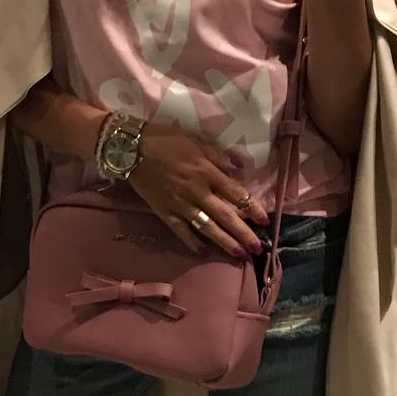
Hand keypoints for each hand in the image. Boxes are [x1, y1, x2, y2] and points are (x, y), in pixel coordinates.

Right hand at [129, 125, 267, 255]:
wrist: (131, 149)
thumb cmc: (166, 140)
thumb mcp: (196, 141)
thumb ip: (218, 156)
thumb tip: (240, 169)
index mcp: (207, 172)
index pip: (236, 194)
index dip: (252, 208)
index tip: (265, 221)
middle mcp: (197, 192)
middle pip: (225, 216)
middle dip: (243, 233)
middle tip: (257, 249)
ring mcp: (180, 205)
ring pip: (206, 227)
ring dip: (224, 242)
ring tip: (239, 255)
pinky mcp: (165, 212)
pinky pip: (181, 231)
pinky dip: (192, 242)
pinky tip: (203, 252)